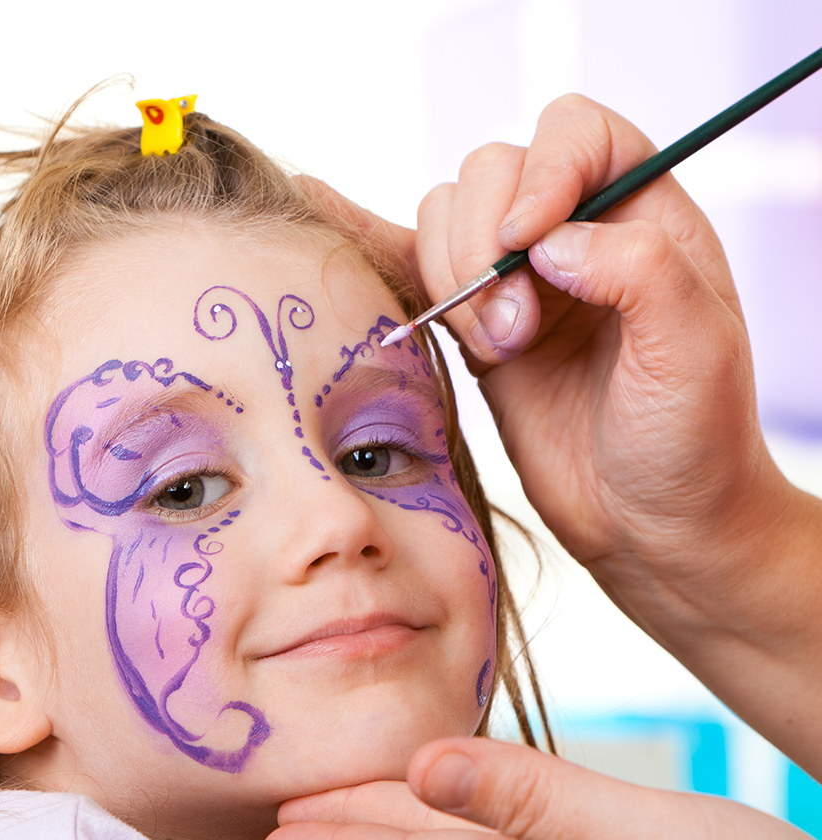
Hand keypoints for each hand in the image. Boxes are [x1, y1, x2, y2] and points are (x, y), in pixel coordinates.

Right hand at [304, 97, 821, 775]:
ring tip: (497, 350)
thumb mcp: (693, 348)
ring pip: (445, 224)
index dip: (541, 172)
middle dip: (484, 248)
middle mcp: (575, 239)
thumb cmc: (692, 443)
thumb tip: (545, 238)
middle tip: (515, 333)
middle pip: (490, 173)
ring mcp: (519, 287)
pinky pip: (414, 276)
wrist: (652, 527)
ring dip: (451, 280)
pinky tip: (323, 214)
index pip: (576, 135)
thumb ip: (636, 266)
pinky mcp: (477, 337)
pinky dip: (370, 249)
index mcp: (644, 219)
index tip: (528, 242)